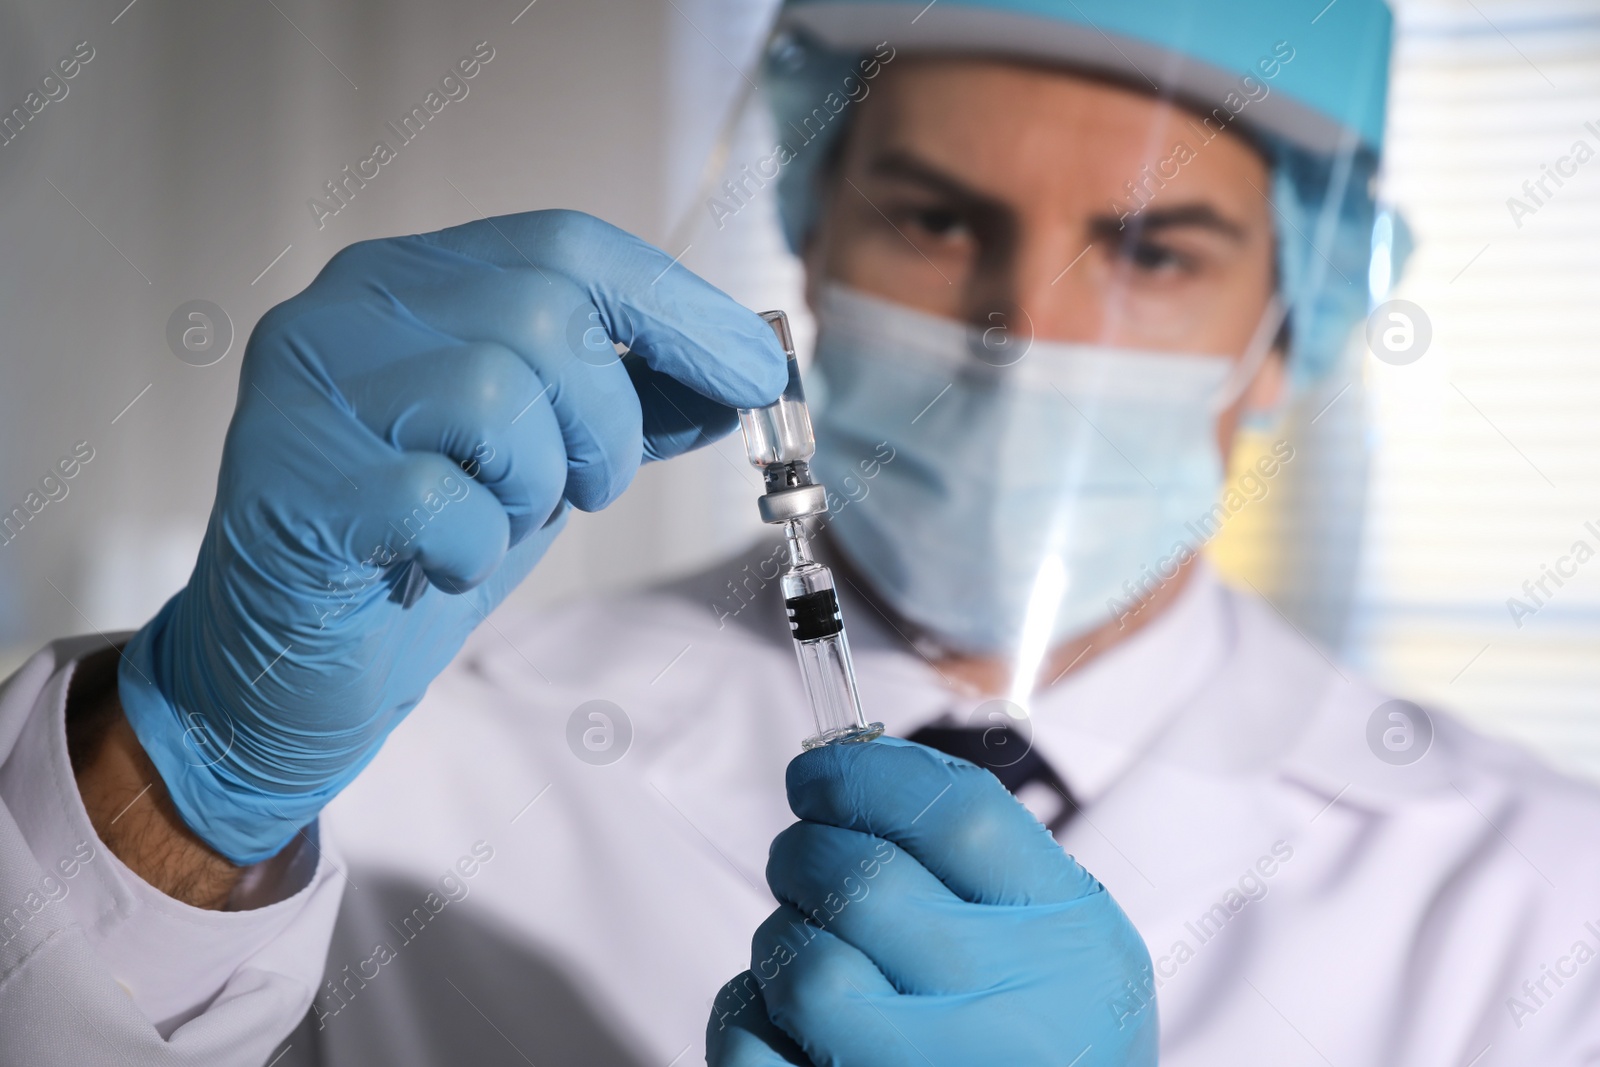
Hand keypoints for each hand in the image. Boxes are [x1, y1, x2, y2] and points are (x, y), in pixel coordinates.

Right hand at [117, 210, 785, 864]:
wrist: (286, 674)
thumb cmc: (419, 552)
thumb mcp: (544, 461)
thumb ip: (628, 403)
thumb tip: (743, 373)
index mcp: (412, 283)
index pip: (566, 247)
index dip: (677, 309)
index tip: (757, 370)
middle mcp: (348, 312)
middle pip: (543, 316)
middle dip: (605, 423)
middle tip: (589, 490)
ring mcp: (306, 393)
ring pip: (492, 398)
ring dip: (532, 488)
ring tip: (492, 525)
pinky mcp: (292, 486)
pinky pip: (438, 499)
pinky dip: (469, 547)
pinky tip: (433, 565)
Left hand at [707, 738, 1157, 1066]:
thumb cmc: (1038, 1046)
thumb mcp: (1060, 952)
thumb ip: (980, 868)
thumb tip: (852, 761)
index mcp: (1076, 950)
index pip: (958, 814)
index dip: (865, 775)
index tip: (818, 773)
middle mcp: (1019, 1024)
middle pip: (865, 879)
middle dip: (805, 854)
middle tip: (802, 864)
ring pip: (805, 967)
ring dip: (782, 943)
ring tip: (811, 957)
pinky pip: (754, 1045)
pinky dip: (747, 1017)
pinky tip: (786, 1024)